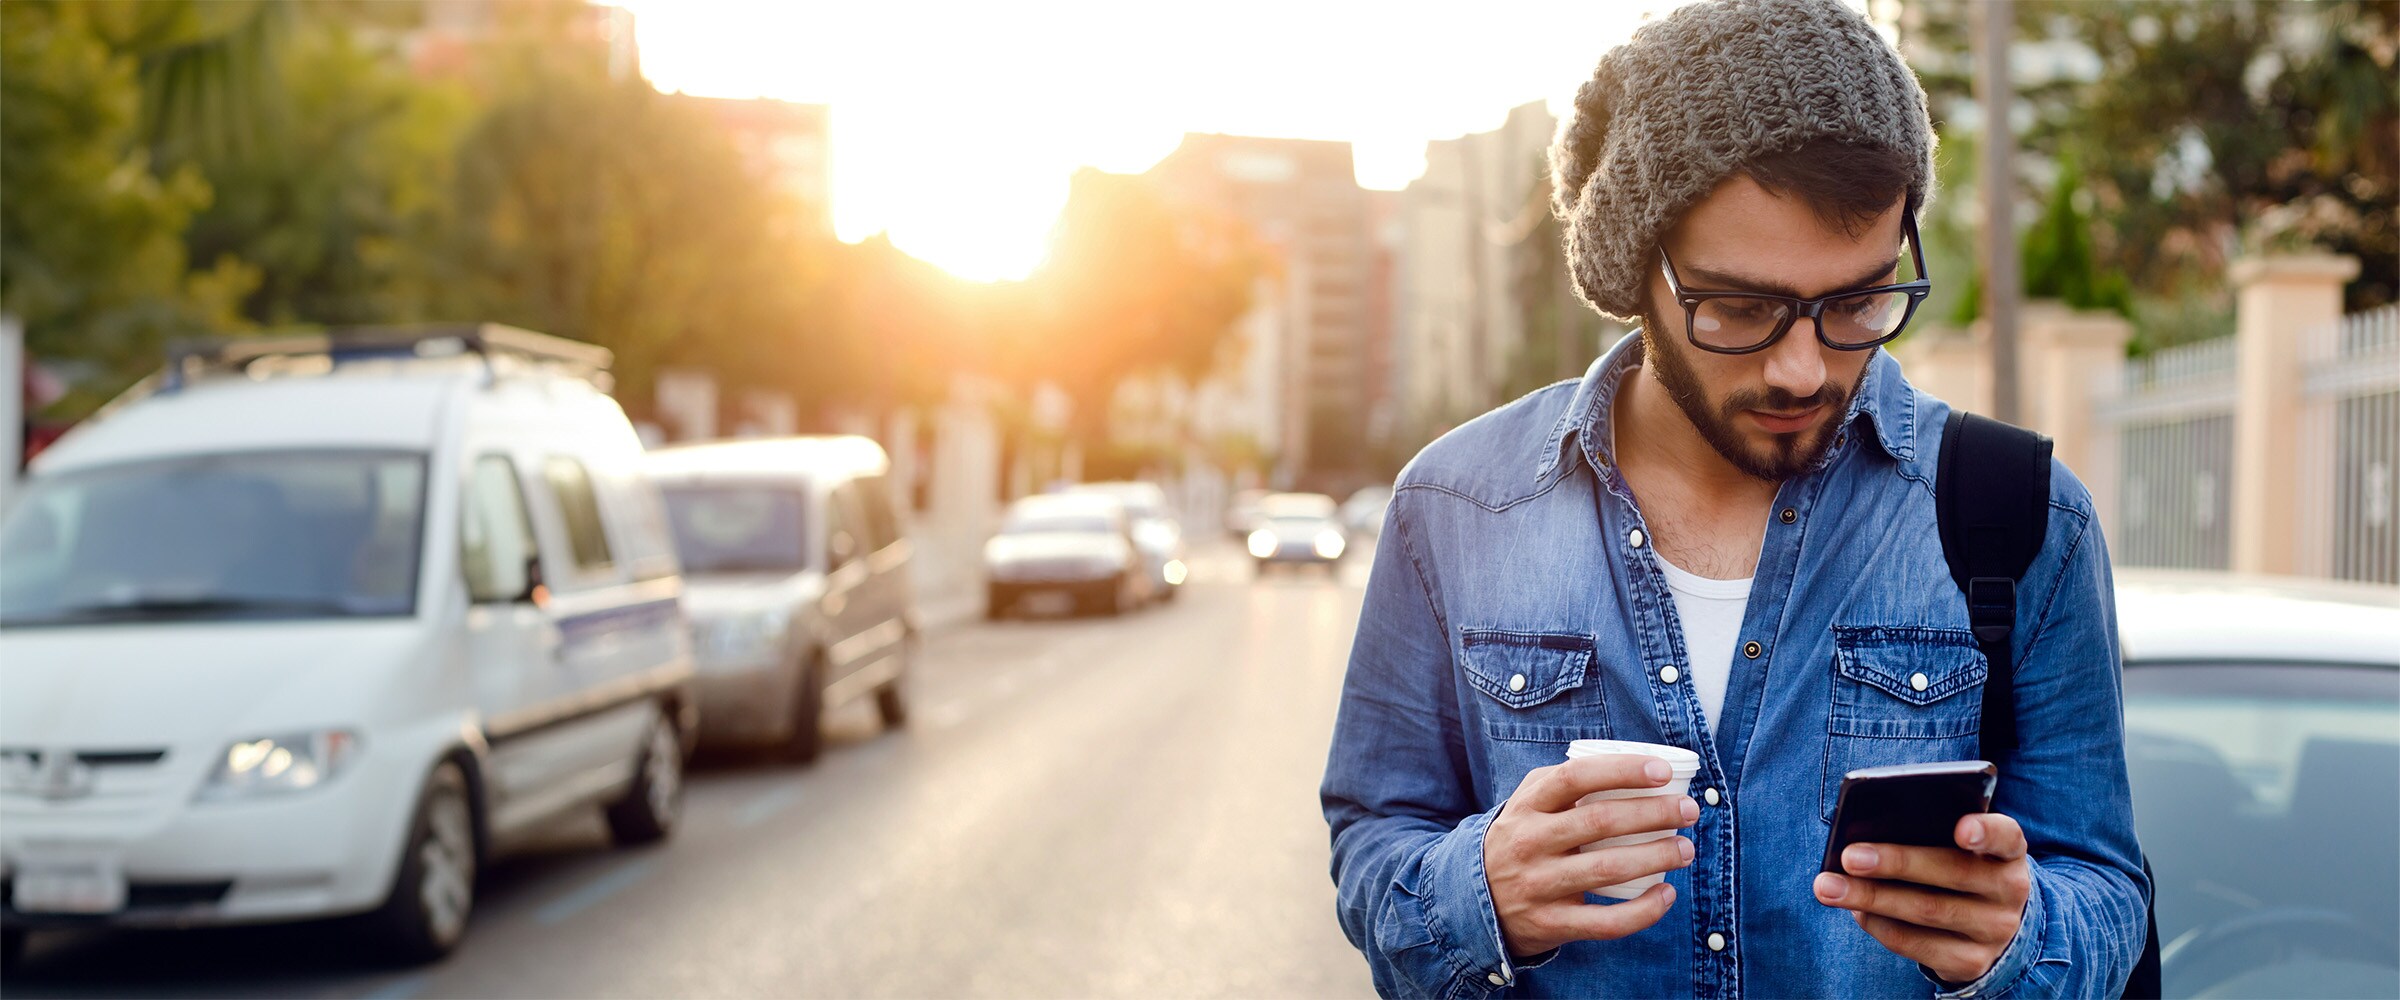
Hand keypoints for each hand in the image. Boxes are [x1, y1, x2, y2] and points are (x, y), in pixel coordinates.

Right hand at [1484, 754, 1697, 956]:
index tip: (1662, 772)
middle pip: (1600, 822)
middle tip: (1688, 810)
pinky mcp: (1551, 924)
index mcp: (1527, 807)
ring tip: (1686, 850)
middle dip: (1654, 813)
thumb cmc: (1518, 841)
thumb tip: (1624, 764)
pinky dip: (1643, 911)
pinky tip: (1666, 894)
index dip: (1622, 771)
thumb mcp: (1525, 804)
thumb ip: (1562, 781)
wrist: (1474, 901)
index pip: (1575, 778)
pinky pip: (1605, 921)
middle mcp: (1530, 843)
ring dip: (1656, 857)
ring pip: (1608, 869)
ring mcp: (1540, 886)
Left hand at [1812, 812, 2034, 984]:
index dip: (1985, 831)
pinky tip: (1854, 910)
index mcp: (2008, 851)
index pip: (2006, 835)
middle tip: (1849, 856)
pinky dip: (1879, 925)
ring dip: (1871, 898)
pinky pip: (1916, 944)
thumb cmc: (1959, 869)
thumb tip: (1865, 838)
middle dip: (1896, 863)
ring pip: (1927, 911)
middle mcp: (2009, 891)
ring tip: (1829, 886)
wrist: (1990, 928)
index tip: (1961, 828)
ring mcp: (1994, 930)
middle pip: (1952, 873)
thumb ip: (1928, 833)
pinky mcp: (1970, 962)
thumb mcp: (1957, 848)